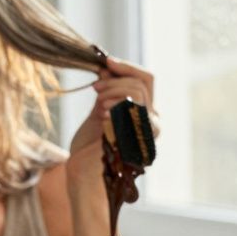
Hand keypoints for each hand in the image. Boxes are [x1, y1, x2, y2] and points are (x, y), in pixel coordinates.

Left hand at [66, 57, 160, 194]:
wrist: (84, 174)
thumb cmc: (89, 147)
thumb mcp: (98, 110)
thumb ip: (108, 90)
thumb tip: (107, 65)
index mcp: (143, 112)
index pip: (145, 79)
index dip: (127, 67)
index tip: (106, 61)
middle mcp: (152, 120)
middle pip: (142, 83)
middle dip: (115, 79)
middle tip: (95, 87)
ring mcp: (149, 130)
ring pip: (138, 93)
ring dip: (113, 92)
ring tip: (98, 106)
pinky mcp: (142, 138)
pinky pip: (134, 110)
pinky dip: (116, 107)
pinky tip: (103, 117)